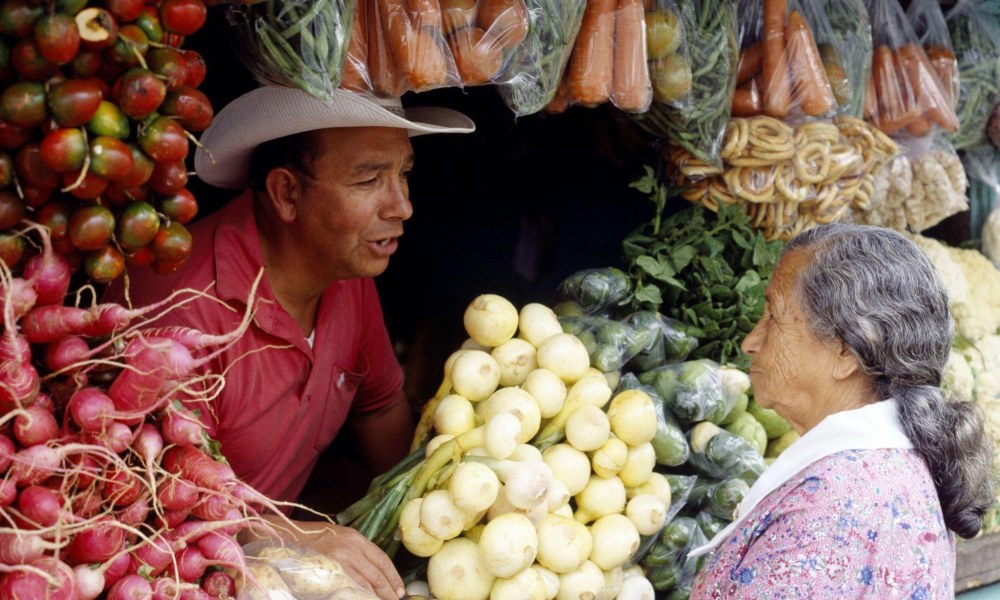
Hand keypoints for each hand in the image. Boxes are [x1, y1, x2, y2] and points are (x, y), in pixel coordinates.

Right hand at [289, 522, 404, 599]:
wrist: (289, 537)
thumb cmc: (314, 538)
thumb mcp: (340, 538)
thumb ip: (357, 551)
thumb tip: (373, 571)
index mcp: (356, 538)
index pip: (382, 559)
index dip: (393, 576)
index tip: (399, 589)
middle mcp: (350, 548)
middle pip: (376, 574)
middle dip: (387, 590)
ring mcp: (339, 560)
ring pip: (365, 583)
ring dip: (375, 596)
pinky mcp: (328, 571)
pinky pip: (349, 587)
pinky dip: (359, 596)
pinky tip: (363, 599)